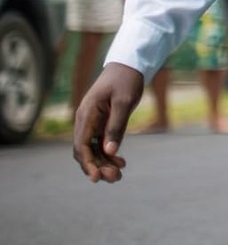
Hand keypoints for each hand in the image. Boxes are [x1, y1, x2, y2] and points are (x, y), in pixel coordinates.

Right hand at [73, 63, 144, 182]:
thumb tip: (110, 151)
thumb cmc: (126, 80)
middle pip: (85, 151)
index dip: (88, 163)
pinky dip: (108, 154)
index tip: (97, 177)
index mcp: (86, 114)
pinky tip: (120, 163)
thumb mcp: (124, 101)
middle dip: (97, 166)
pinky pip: (100, 143)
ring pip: (93, 149)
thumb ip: (116, 126)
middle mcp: (85, 120)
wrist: (129, 65)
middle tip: (115, 178)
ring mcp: (92, 122)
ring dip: (103, 163)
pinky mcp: (101, 123)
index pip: (81, 145)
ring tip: (118, 175)